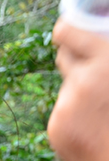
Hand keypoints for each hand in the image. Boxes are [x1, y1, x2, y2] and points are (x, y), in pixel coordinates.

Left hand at [50, 17, 108, 160]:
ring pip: (67, 88)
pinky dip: (76, 116)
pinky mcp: (56, 129)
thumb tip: (98, 37)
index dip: (69, 30)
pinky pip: (63, 112)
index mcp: (108, 63)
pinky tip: (97, 130)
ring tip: (106, 111)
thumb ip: (106, 56)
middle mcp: (83, 82)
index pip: (66, 31)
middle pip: (63, 57)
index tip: (71, 31)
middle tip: (95, 69)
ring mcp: (66, 107)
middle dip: (77, 60)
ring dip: (81, 92)